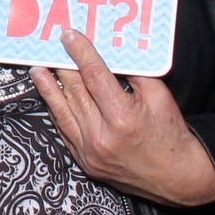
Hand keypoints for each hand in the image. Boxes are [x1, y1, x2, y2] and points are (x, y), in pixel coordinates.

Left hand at [32, 29, 214, 207]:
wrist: (177, 177)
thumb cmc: (170, 136)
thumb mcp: (159, 97)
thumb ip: (134, 73)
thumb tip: (110, 54)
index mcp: (122, 118)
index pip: (94, 76)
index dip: (80, 53)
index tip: (69, 37)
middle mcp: (102, 136)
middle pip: (75, 91)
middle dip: (62, 66)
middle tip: (51, 48)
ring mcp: (90, 152)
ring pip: (63, 111)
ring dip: (48, 88)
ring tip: (37, 70)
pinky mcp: (85, 162)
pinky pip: (65, 131)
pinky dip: (57, 112)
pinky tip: (50, 97)